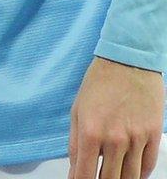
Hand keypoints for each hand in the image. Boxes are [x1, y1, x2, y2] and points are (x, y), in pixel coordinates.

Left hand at [69, 56, 162, 178]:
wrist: (128, 62)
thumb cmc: (98, 83)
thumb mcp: (77, 111)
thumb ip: (76, 142)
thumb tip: (76, 167)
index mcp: (91, 133)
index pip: (84, 174)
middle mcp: (115, 140)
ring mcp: (137, 139)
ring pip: (131, 177)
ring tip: (113, 178)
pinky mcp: (153, 135)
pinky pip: (148, 165)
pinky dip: (140, 174)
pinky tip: (132, 174)